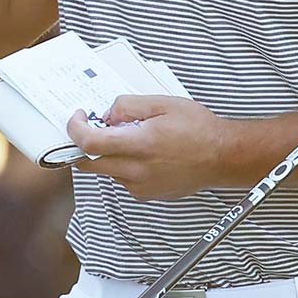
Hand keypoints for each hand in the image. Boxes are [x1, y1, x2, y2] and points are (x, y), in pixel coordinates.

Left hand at [68, 95, 232, 200]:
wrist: (223, 157)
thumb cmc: (199, 130)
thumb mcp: (162, 103)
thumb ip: (128, 106)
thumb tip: (106, 115)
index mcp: (141, 145)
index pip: (90, 144)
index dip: (75, 129)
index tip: (77, 118)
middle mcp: (138, 170)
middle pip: (88, 163)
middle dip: (84, 144)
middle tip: (95, 127)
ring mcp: (141, 186)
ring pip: (106, 170)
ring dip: (107, 154)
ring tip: (132, 138)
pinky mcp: (146, 194)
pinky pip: (122, 178)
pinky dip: (123, 164)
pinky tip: (144, 153)